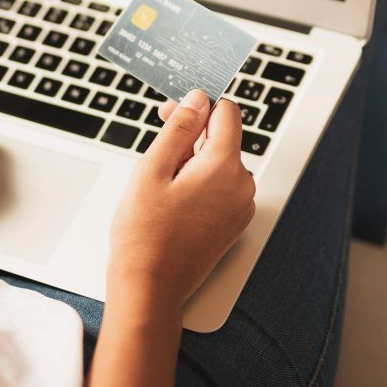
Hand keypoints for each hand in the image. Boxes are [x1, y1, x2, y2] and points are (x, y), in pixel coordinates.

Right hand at [108, 90, 254, 314]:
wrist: (150, 286)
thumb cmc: (144, 235)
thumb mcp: (153, 169)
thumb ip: (179, 128)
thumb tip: (198, 100)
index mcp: (225, 168)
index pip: (227, 112)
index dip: (197, 106)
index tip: (171, 114)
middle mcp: (242, 186)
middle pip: (222, 139)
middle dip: (190, 137)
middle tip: (156, 154)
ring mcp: (240, 207)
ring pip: (219, 164)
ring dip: (191, 162)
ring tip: (160, 185)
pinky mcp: (232, 223)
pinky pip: (220, 188)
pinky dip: (198, 184)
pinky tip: (171, 201)